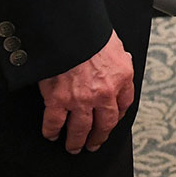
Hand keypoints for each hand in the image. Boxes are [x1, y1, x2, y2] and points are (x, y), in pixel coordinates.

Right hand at [38, 31, 134, 153]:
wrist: (70, 30)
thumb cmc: (90, 33)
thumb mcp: (115, 44)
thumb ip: (117, 59)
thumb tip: (118, 61)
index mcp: (121, 77)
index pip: (124, 104)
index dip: (117, 117)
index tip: (112, 122)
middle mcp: (104, 93)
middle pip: (104, 124)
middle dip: (98, 137)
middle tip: (93, 144)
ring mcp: (81, 99)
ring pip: (80, 129)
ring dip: (76, 141)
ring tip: (73, 146)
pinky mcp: (58, 100)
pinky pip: (55, 123)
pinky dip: (52, 131)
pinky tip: (51, 134)